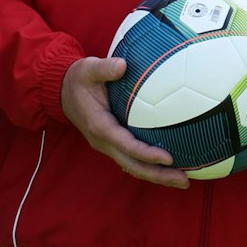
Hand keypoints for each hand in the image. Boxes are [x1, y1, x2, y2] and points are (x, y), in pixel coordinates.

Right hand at [61, 55, 187, 187]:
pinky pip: (131, 160)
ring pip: (133, 167)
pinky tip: (169, 168)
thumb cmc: (79, 79)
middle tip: (185, 182)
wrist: (61, 92)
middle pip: (133, 165)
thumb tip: (122, 65)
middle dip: (158, 175)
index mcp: (100, 126)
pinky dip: (149, 167)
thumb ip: (104, 68)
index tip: (169, 158)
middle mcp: (104, 141)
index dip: (147, 154)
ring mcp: (107, 146)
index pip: (126, 145)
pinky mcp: (112, 144)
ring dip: (157, 176)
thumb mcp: (88, 69)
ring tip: (183, 181)